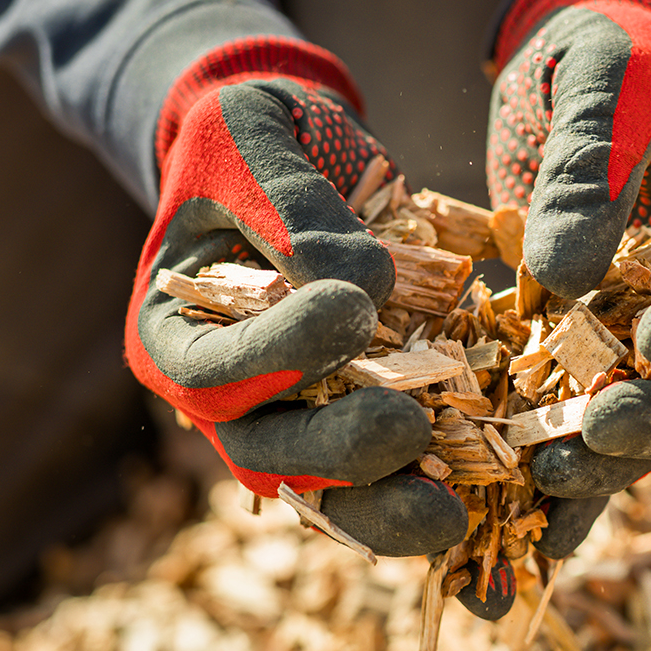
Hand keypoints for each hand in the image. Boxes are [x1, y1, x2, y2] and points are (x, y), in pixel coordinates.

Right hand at [126, 38, 468, 556]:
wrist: (287, 158)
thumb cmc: (249, 141)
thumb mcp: (250, 138)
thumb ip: (292, 208)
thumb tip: (364, 286)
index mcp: (172, 334)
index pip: (212, 372)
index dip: (279, 355)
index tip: (353, 312)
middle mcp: (224, 398)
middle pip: (266, 454)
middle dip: (338, 451)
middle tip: (407, 425)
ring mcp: (286, 422)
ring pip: (324, 493)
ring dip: (386, 508)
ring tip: (449, 512)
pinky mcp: (348, 425)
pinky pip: (379, 483)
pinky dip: (422, 494)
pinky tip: (477, 498)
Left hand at [487, 0, 650, 518]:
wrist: (573, 70)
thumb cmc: (609, 51)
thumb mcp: (601, 78)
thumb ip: (589, 162)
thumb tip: (562, 275)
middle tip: (597, 435)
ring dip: (603, 469)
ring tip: (536, 486)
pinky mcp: (600, 370)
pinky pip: (587, 437)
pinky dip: (552, 482)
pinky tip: (505, 531)